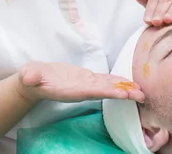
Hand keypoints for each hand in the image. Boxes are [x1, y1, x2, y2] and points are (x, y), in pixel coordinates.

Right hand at [16, 61, 144, 103]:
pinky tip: (128, 82)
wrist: (33, 81)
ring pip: (108, 86)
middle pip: (106, 91)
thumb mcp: (28, 76)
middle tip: (142, 96)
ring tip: (141, 91)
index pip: (93, 91)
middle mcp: (81, 89)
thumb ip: (30, 77)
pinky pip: (104, 81)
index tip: (124, 94)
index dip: (108, 92)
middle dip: (124, 94)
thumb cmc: (31, 78)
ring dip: (124, 88)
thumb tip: (28, 78)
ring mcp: (85, 84)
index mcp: (71, 89)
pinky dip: (117, 81)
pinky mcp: (86, 79)